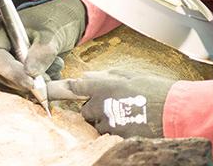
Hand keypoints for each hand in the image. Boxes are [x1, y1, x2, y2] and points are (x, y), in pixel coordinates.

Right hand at [0, 0, 85, 93]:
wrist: (67, 19)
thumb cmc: (57, 19)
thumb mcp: (52, 33)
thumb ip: (42, 51)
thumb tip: (30, 73)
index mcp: (1, 30)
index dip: (10, 72)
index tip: (31, 82)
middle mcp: (1, 46)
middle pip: (0, 72)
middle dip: (23, 81)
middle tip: (47, 80)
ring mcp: (9, 59)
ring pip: (11, 83)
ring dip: (33, 84)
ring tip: (57, 66)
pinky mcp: (20, 70)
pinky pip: (22, 86)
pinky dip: (38, 85)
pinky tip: (55, 72)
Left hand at [48, 70, 175, 137]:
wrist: (174, 111)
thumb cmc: (157, 89)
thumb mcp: (131, 75)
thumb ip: (106, 76)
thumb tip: (88, 77)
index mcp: (103, 85)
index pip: (70, 87)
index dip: (52, 89)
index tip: (39, 90)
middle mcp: (100, 104)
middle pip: (85, 109)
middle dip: (95, 107)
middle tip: (116, 103)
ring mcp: (106, 122)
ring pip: (97, 122)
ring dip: (106, 118)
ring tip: (129, 112)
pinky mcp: (114, 136)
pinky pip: (108, 133)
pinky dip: (116, 128)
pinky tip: (132, 122)